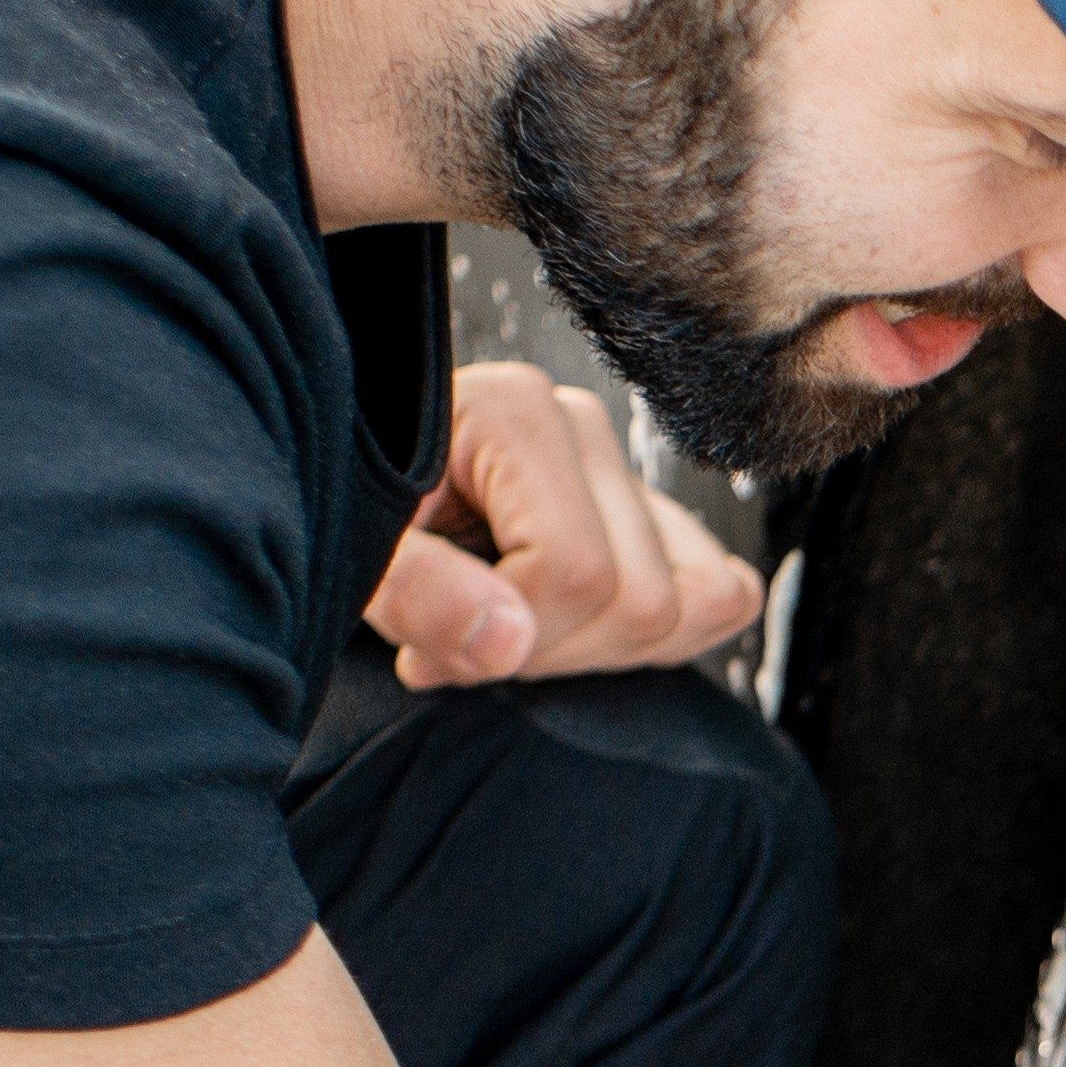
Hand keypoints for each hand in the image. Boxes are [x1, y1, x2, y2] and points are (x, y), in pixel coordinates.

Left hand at [369, 359, 765, 692]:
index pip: (575, 572)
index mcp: (516, 413)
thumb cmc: (346, 520)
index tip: (427, 645)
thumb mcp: (351, 557)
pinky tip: (566, 634)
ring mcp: (624, 473)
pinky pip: (720, 595)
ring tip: (501, 632)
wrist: (345, 494)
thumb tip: (508, 641)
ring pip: (684, 608)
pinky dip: (660, 642)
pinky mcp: (652, 518)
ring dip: (590, 652)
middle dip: (550, 653)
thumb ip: (416, 593)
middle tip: (460, 643)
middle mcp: (584, 427)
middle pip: (640, 600)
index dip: (508, 637)